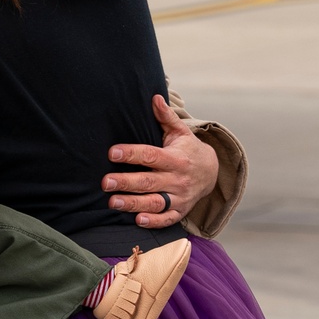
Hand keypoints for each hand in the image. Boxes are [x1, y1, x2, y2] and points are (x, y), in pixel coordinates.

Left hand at [102, 94, 218, 227]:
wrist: (213, 173)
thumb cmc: (188, 149)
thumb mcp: (179, 132)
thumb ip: (165, 117)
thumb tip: (155, 97)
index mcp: (175, 158)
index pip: (150, 155)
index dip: (131, 153)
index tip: (112, 152)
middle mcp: (177, 179)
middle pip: (149, 181)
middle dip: (126, 182)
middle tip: (105, 182)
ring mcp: (180, 197)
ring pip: (155, 201)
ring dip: (134, 203)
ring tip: (113, 202)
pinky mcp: (180, 211)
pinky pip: (168, 219)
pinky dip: (155, 221)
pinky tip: (138, 220)